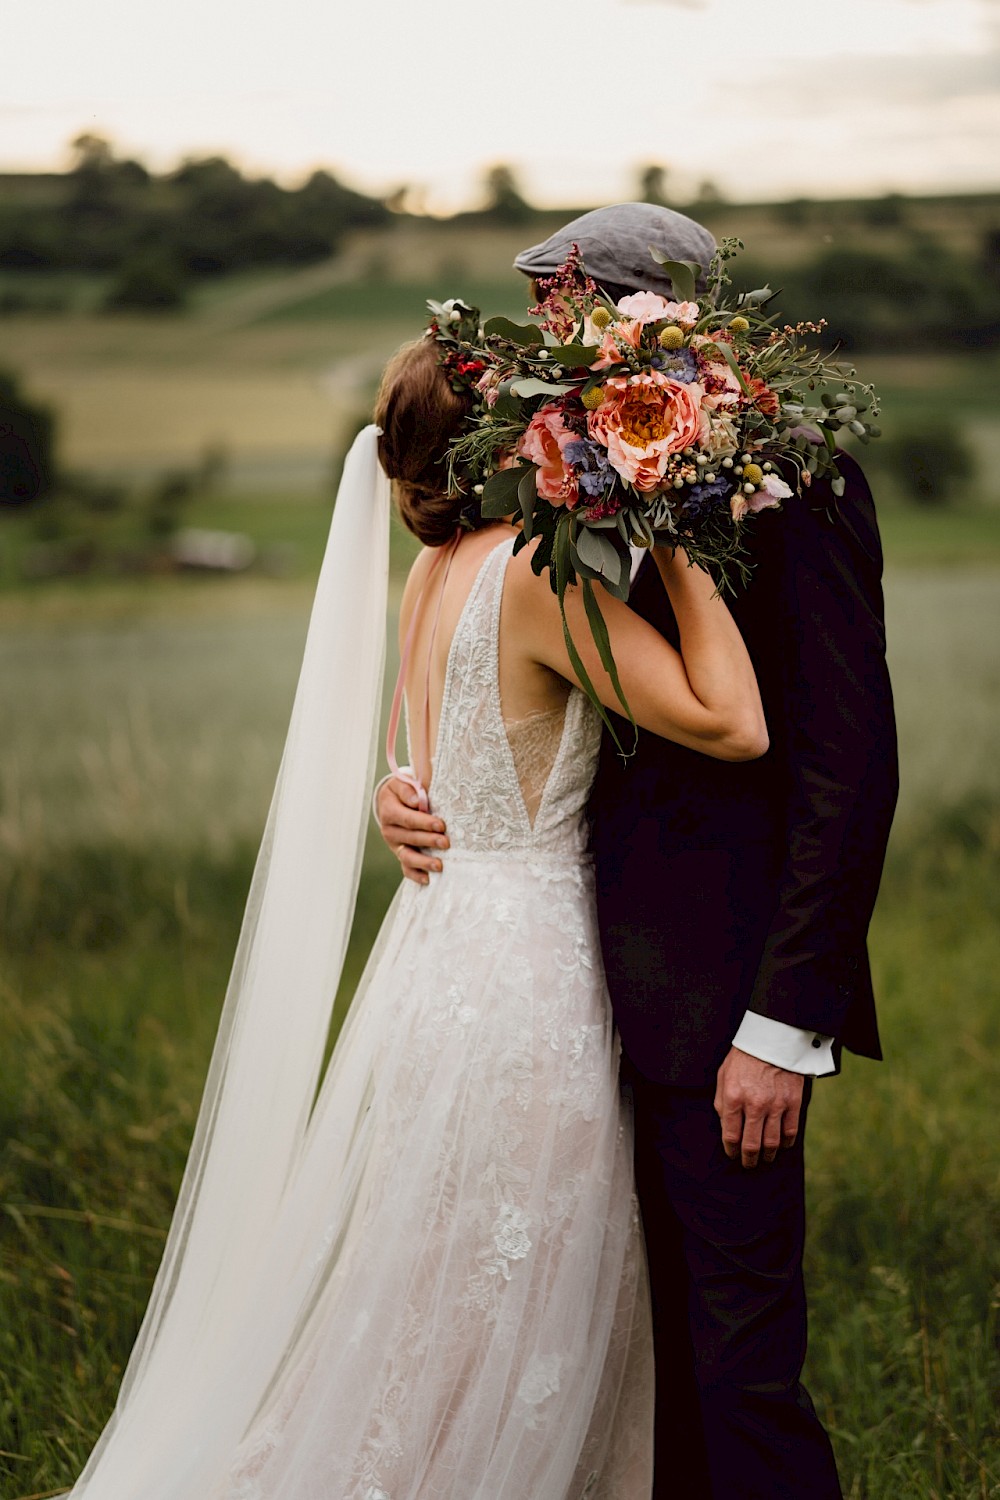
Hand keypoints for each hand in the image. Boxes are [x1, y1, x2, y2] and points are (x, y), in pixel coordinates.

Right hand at [377, 776, 448, 885]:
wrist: (391, 801)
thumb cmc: (403, 791)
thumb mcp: (401, 784)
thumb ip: (409, 790)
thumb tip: (418, 802)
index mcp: (389, 812)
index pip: (407, 819)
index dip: (424, 823)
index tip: (441, 825)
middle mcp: (389, 831)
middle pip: (410, 838)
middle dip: (429, 841)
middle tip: (446, 843)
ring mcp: (395, 845)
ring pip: (407, 857)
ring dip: (423, 862)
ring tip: (440, 865)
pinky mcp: (400, 854)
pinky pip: (406, 868)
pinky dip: (415, 875)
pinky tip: (428, 880)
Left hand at [714, 1047, 803, 1168]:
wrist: (772, 1039)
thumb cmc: (744, 1057)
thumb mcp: (723, 1076)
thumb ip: (722, 1103)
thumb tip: (726, 1126)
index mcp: (733, 1098)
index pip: (731, 1136)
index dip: (731, 1151)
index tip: (732, 1154)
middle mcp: (754, 1104)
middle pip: (752, 1145)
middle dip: (748, 1159)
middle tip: (748, 1164)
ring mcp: (776, 1105)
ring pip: (772, 1143)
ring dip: (768, 1155)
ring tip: (765, 1158)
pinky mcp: (793, 1102)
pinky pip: (791, 1132)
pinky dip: (786, 1143)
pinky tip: (781, 1145)